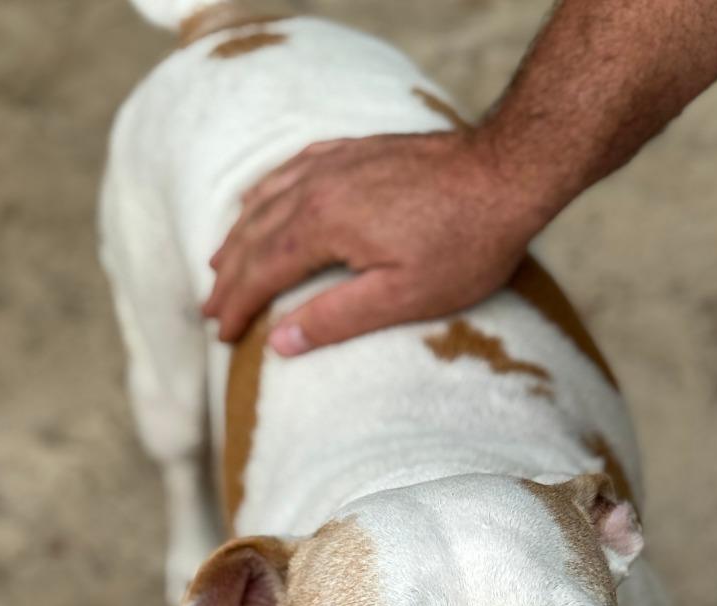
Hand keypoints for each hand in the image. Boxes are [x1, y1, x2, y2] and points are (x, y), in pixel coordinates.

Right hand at [202, 131, 543, 354]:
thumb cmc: (464, 244)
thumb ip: (337, 319)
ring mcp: (335, 163)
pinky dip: (265, 191)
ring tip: (218, 262)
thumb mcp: (403, 298)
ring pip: (266, 200)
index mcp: (321, 226)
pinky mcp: (356, 151)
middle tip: (210, 309)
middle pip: (254, 236)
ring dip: (238, 235)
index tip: (221, 333)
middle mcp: (316, 188)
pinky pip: (291, 169)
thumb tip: (279, 342)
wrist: (506, 174)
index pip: (262, 272)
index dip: (238, 305)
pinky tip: (258, 199)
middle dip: (228, 276)